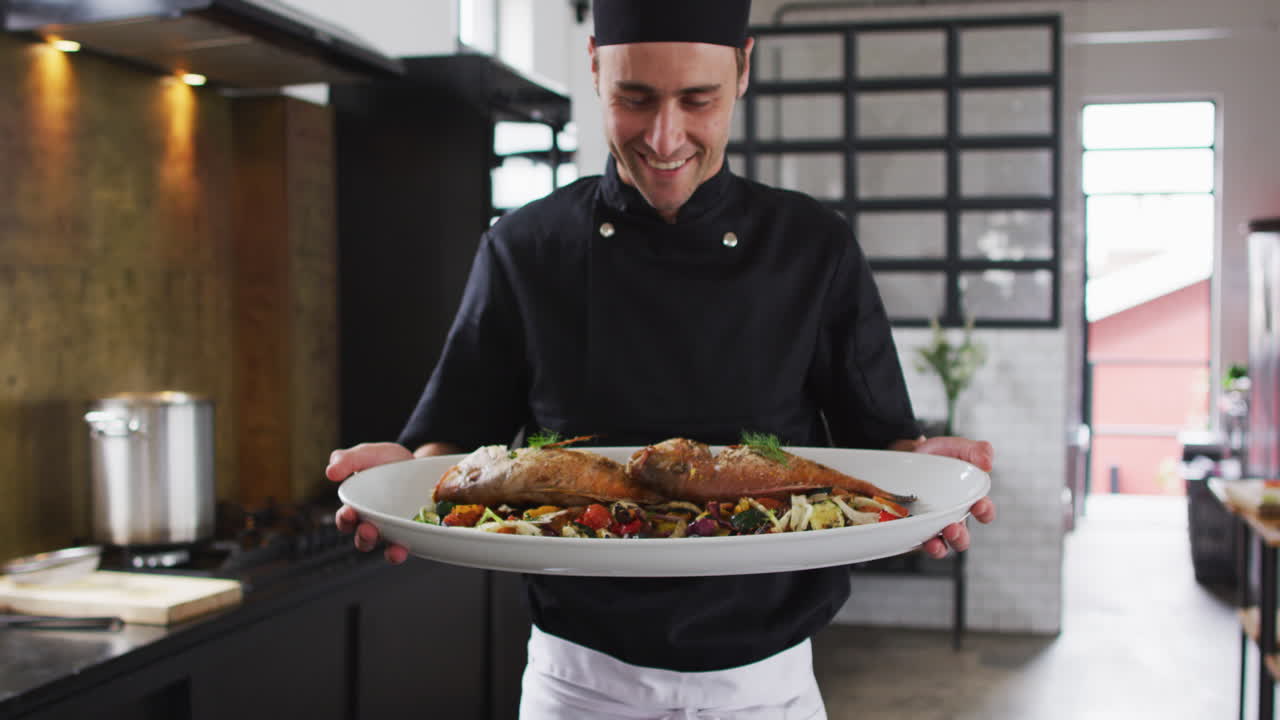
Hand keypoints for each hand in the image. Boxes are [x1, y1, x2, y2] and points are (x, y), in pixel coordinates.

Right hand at [327, 442, 413, 563]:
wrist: (419, 463)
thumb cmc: (386, 461)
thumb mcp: (367, 454)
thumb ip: (347, 460)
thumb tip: (330, 471)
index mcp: (358, 507)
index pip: (346, 519)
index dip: (345, 519)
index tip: (349, 512)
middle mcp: (375, 523)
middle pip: (364, 539)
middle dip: (364, 537)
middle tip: (368, 529)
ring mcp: (395, 529)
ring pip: (388, 548)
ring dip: (390, 552)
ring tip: (395, 548)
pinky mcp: (414, 532)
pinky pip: (411, 546)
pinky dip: (409, 550)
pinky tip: (410, 547)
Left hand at [911, 436, 995, 558]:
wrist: (906, 455)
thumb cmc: (937, 455)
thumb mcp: (957, 447)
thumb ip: (977, 450)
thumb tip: (988, 463)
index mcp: (968, 500)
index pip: (984, 512)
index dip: (985, 512)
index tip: (979, 505)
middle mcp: (952, 516)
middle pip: (962, 537)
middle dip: (960, 537)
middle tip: (952, 527)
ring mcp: (932, 524)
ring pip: (941, 546)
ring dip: (940, 548)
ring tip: (933, 542)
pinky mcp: (914, 528)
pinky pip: (916, 542)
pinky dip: (916, 544)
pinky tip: (914, 538)